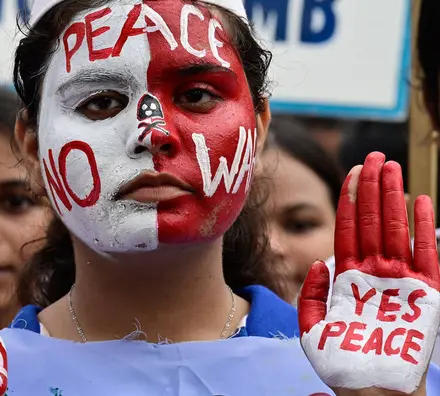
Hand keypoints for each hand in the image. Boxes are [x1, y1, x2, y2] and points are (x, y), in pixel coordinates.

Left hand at [298, 152, 439, 394]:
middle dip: (371, 188)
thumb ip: (310, 294)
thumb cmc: (340, 363)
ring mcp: (398, 279)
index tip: (351, 172)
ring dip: (394, 197)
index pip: (347, 229)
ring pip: (395, 229)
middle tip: (373, 155)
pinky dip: (424, 228)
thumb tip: (317, 263)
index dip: (350, 201)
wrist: (369, 389)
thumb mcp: (311, 328)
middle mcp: (372, 272)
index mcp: (347, 276)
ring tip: (392, 166)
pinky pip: (425, 254)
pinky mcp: (424, 292)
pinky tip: (421, 202)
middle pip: (371, 221)